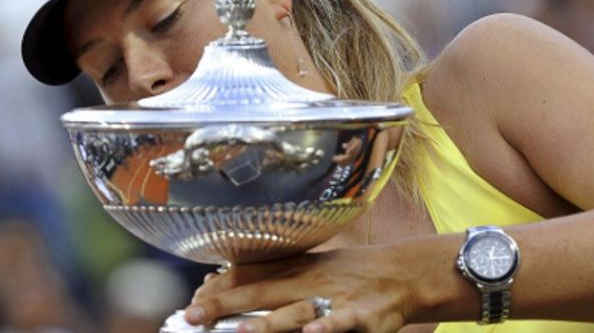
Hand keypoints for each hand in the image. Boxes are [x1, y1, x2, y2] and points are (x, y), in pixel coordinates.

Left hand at [185, 243, 431, 332]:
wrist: (401, 273)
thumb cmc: (348, 274)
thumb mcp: (308, 267)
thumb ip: (269, 275)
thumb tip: (221, 279)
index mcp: (294, 269)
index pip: (248, 275)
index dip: (218, 288)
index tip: (191, 301)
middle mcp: (310, 281)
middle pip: (261, 293)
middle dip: (225, 305)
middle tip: (192, 315)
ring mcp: (335, 298)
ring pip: (297, 312)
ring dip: (268, 323)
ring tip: (239, 332)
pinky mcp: (363, 316)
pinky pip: (343, 323)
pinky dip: (327, 328)